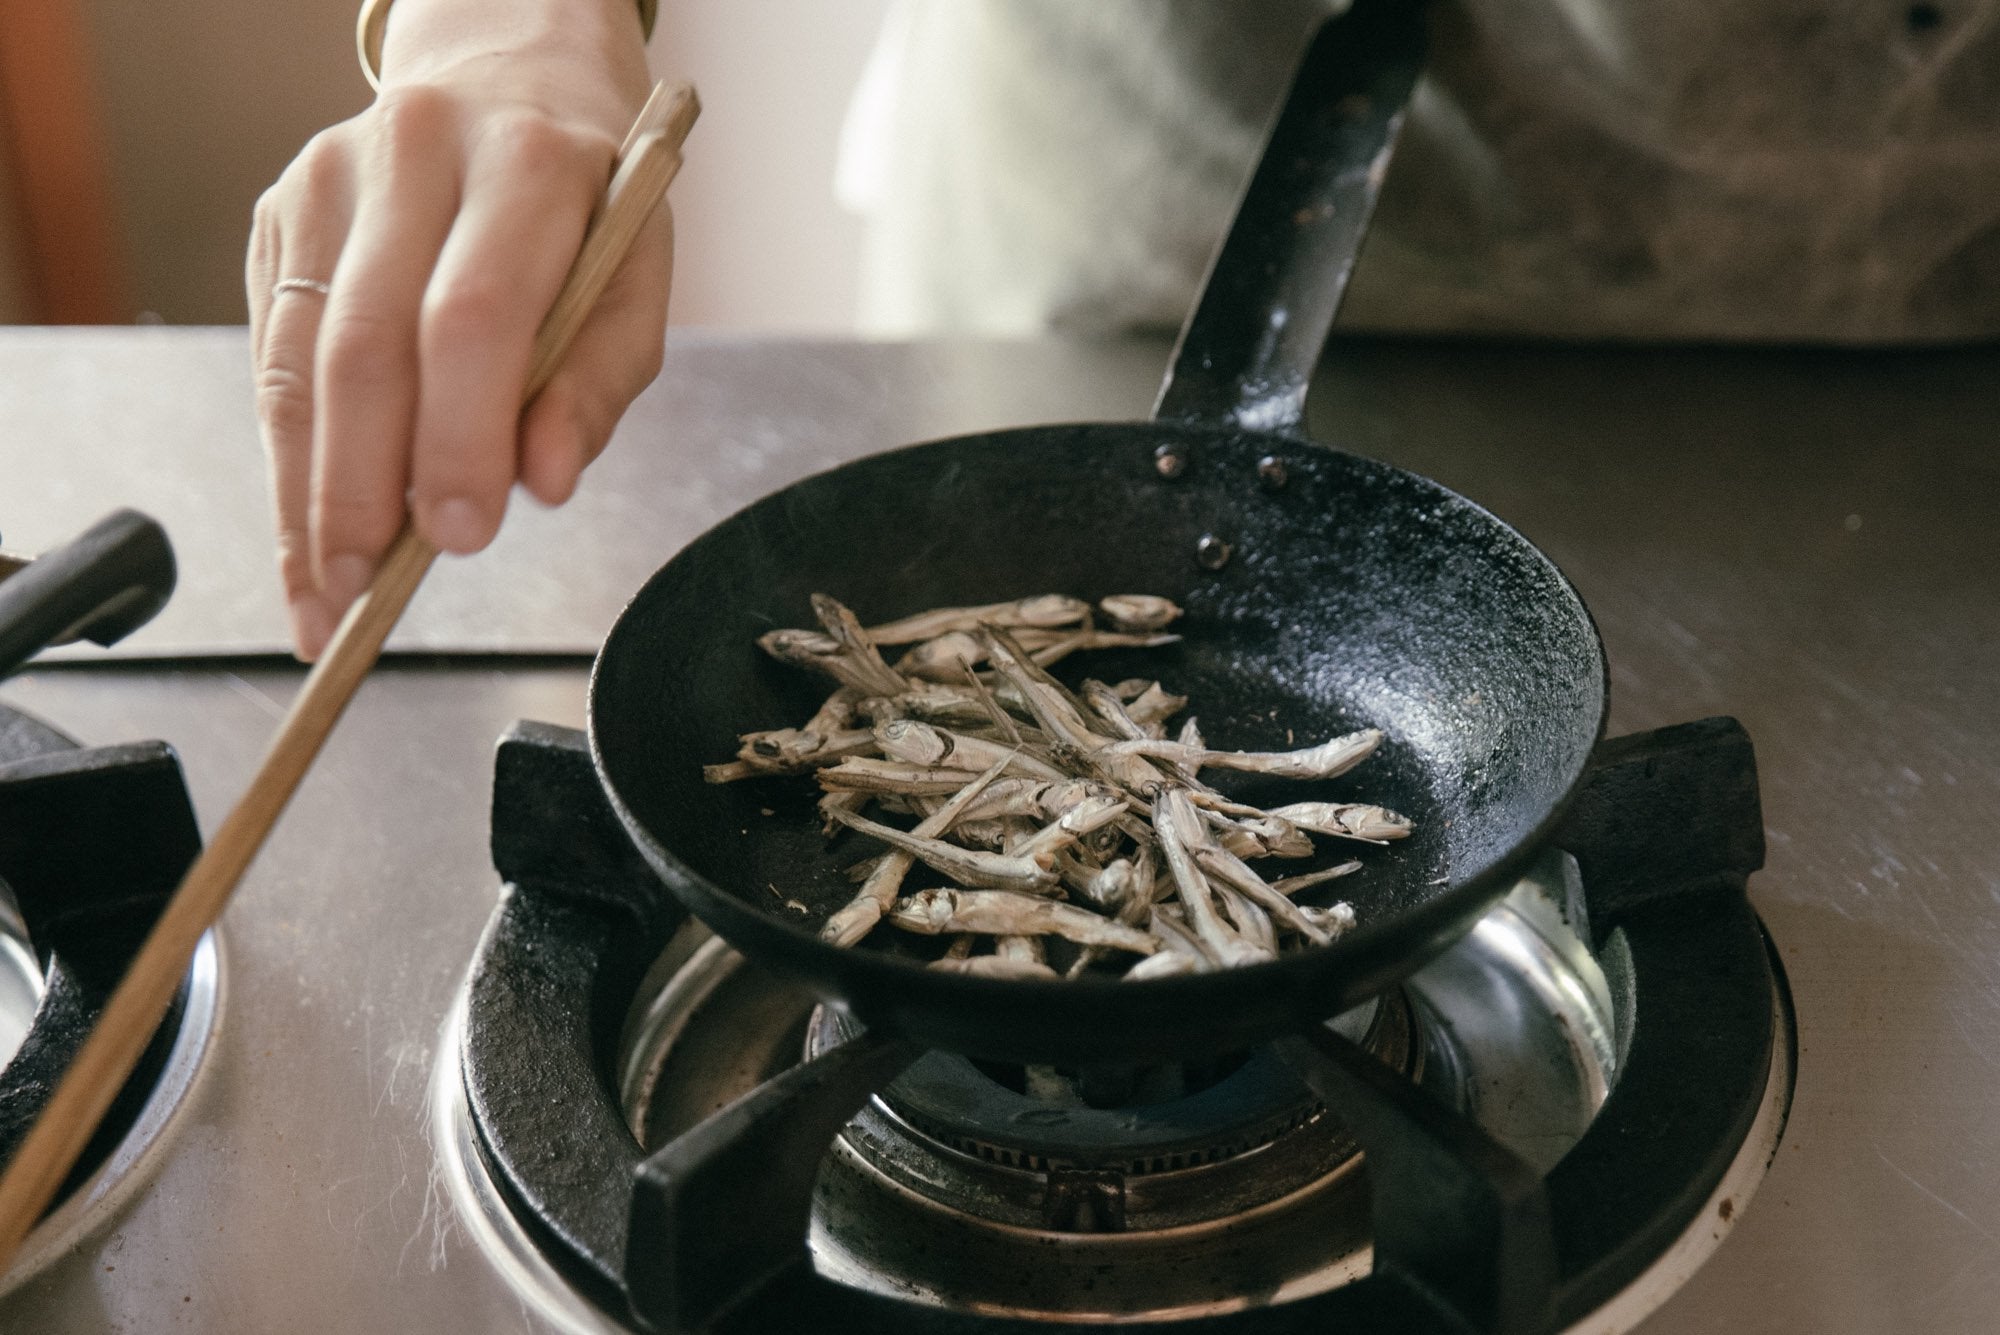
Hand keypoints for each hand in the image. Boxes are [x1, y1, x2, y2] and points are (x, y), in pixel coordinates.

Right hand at [246, 0, 665, 658]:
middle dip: (364, 487)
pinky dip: (286, 460)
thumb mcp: (636, 281)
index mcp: (528, 165)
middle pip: (366, 345)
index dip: (459, 438)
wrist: (508, 79)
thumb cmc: (586, 203)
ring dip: (306, 495)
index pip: (474, 317)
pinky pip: (269, 355)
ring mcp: (331, 179)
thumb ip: (599, 383)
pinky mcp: (279, 213)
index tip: (460, 535)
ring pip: (297, 358)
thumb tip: (546, 480)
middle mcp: (416, 156)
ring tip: (324, 593)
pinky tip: (304, 535)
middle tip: (371, 590)